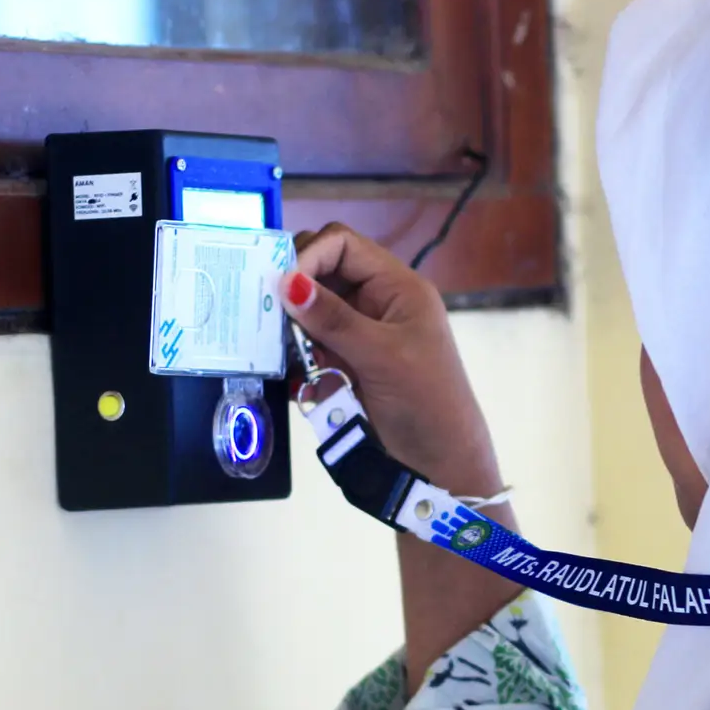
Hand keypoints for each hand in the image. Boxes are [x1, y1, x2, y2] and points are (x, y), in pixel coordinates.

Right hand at [285, 222, 502, 497]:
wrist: (440, 465)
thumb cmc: (426, 403)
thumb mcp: (381, 356)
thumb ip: (333, 319)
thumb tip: (286, 282)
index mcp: (397, 287)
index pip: (343, 245)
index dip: (309, 255)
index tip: (281, 286)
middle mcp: (376, 303)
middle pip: (321, 274)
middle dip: (294, 292)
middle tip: (269, 317)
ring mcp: (360, 335)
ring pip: (309, 313)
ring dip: (291, 329)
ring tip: (277, 349)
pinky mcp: (345, 366)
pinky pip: (309, 348)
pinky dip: (296, 358)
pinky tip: (292, 377)